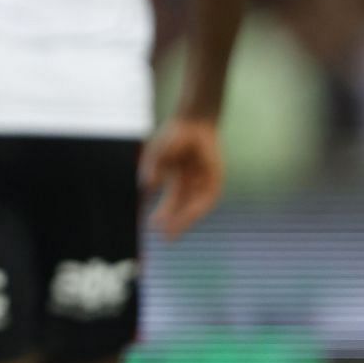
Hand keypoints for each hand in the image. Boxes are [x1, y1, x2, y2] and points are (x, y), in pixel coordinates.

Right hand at [142, 117, 224, 239]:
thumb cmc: (173, 136)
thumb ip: (152, 168)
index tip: (153, 227)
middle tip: (167, 240)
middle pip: (182, 209)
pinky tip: (189, 216)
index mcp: (176, 181)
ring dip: (185, 220)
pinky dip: (197, 208)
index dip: (163, 216)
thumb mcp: (157, 154)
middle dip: (175, 224)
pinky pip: (207, 198)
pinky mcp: (215, 179)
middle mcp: (191, 185)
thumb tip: (148, 186)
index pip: (170, 204)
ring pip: (194, 207)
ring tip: (175, 231)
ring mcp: (203, 182)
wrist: (194, 122)